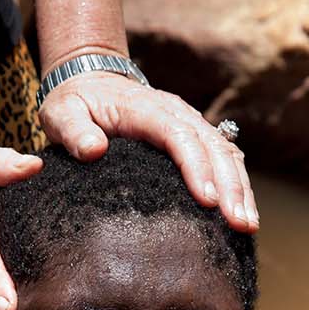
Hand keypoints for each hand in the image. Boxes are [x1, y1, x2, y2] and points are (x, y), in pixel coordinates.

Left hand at [40, 70, 258, 231]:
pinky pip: (225, 160)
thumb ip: (73, 130)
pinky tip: (242, 215)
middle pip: (213, 147)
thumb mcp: (61, 112)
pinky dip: (238, 185)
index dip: (196, 167)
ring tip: (247, 226)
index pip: (179, 135)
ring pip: (226, 154)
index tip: (207, 200)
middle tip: (239, 224)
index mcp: (146, 109)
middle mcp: (177, 113)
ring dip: (241, 189)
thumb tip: (94, 150)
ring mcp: (191, 125)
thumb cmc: (75, 103)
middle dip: (230, 186)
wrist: (91, 83)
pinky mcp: (196, 139)